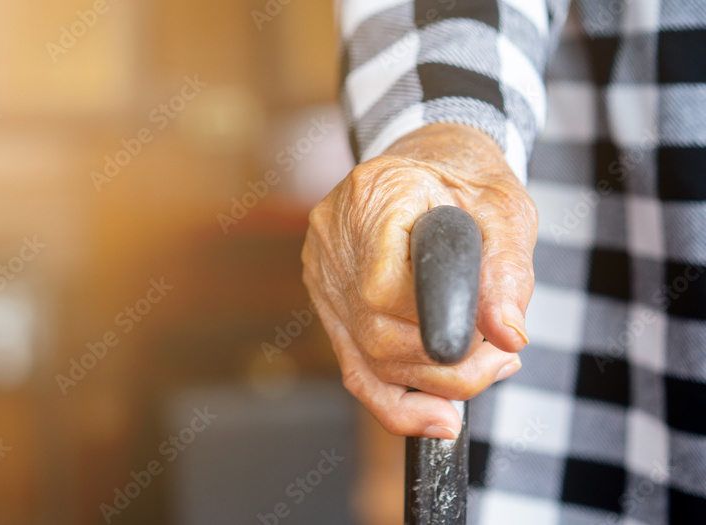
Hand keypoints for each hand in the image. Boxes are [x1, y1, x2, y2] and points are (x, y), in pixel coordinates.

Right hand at [302, 123, 537, 438]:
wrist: (429, 161)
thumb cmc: (469, 180)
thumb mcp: (506, 212)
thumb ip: (507, 273)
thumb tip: (507, 337)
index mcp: (374, 197)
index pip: (382, 289)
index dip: (435, 330)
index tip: (494, 346)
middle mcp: (334, 235)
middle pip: (375, 335)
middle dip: (447, 370)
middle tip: (502, 363)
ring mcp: (322, 271)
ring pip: (364, 359)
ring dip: (430, 385)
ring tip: (485, 369)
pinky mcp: (326, 299)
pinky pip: (354, 364)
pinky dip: (395, 397)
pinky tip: (435, 411)